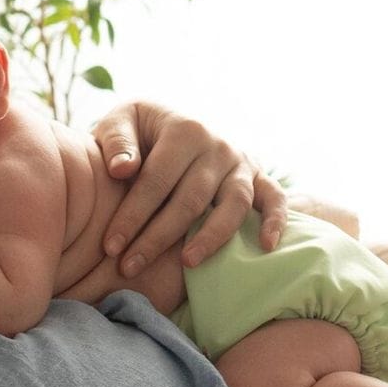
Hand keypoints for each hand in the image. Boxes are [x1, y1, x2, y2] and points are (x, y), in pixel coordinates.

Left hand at [91, 101, 287, 276]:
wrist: (172, 121)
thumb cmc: (139, 130)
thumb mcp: (120, 121)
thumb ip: (117, 142)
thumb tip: (122, 170)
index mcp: (183, 131)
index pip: (156, 180)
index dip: (132, 215)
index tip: (110, 246)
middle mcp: (217, 145)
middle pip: (191, 199)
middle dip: (158, 237)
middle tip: (130, 265)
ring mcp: (241, 162)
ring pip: (234, 204)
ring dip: (211, 237)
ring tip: (187, 263)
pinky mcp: (258, 176)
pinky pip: (275, 198)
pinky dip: (277, 220)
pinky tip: (267, 245)